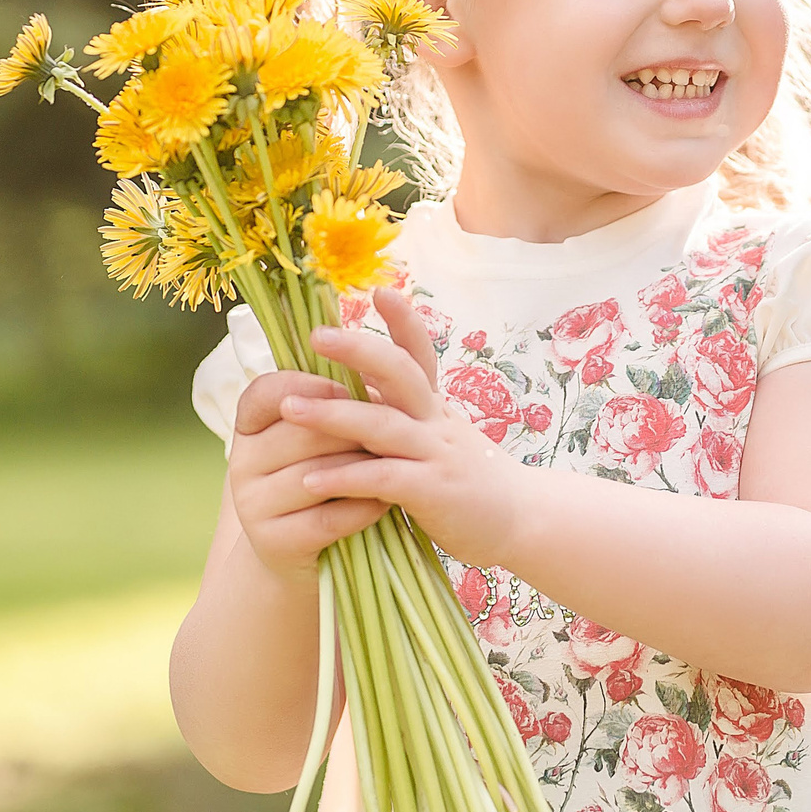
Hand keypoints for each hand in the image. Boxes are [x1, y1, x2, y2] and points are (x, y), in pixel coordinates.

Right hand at [227, 367, 390, 585]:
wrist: (311, 549)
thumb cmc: (331, 472)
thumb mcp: (330, 429)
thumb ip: (343, 388)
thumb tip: (384, 331)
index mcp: (250, 424)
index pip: (267, 391)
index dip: (309, 385)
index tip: (349, 387)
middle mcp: (241, 462)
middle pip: (301, 432)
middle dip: (353, 430)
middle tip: (396, 428)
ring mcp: (251, 505)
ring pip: (315, 476)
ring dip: (363, 469)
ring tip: (398, 463)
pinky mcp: (272, 543)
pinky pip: (325, 519)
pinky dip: (361, 509)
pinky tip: (385, 502)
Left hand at [283, 288, 524, 567]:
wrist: (521, 520)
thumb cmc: (470, 478)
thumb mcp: (443, 434)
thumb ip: (408, 413)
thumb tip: (363, 386)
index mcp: (434, 405)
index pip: (419, 354)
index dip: (403, 321)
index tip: (379, 291)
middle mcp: (436, 420)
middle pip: (400, 372)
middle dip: (358, 350)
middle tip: (317, 336)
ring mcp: (437, 453)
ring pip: (384, 425)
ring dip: (333, 415)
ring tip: (288, 409)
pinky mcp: (433, 492)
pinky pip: (385, 479)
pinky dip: (347, 478)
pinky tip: (310, 481)